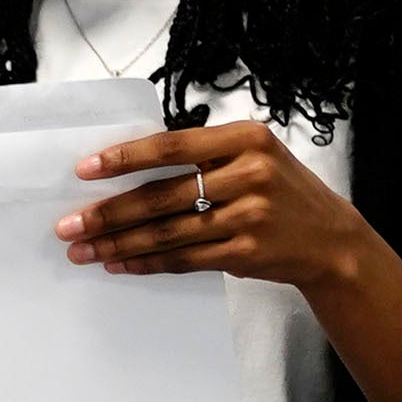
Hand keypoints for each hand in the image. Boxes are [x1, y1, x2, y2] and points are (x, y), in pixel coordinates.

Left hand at [64, 122, 378, 288]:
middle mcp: (250, 174)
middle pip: (162, 195)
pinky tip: (119, 263)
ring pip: (168, 232)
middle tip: (68, 225)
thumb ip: (203, 156)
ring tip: (83, 250)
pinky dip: (147, 262)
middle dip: (108, 212)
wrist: (332, 240)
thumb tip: (128, 170)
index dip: (124, 159)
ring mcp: (249, 215)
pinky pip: (183, 259)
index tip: (85, 170)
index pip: (171, 146)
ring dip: (119, 243)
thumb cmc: (282, 191)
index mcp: (246, 138)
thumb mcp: (255, 156)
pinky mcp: (246, 252)